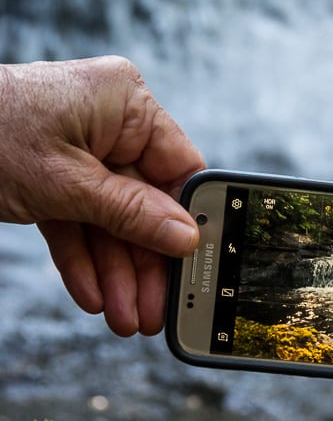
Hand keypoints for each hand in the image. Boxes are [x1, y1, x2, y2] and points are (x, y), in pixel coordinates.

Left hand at [0, 56, 205, 335]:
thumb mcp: (67, 184)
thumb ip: (132, 213)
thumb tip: (186, 238)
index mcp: (125, 103)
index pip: (179, 166)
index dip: (187, 219)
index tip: (191, 265)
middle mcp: (109, 123)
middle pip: (145, 202)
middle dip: (144, 261)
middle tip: (156, 308)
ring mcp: (81, 148)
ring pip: (111, 219)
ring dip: (116, 271)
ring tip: (125, 316)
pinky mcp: (54, 173)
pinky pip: (79, 219)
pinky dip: (82, 256)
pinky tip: (93, 294)